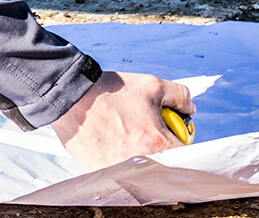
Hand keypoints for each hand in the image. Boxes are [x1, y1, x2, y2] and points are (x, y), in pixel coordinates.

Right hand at [50, 70, 193, 170]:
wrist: (69, 97)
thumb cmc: (109, 91)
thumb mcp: (151, 85)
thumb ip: (180, 96)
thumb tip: (189, 108)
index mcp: (158, 143)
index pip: (187, 155)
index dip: (181, 143)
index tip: (172, 136)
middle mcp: (142, 162)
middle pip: (166, 167)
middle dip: (162, 152)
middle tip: (148, 137)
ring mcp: (121, 171)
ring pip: (143, 173)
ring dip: (141, 159)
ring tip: (126, 139)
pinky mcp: (101, 174)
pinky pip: (120, 174)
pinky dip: (120, 163)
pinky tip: (111, 145)